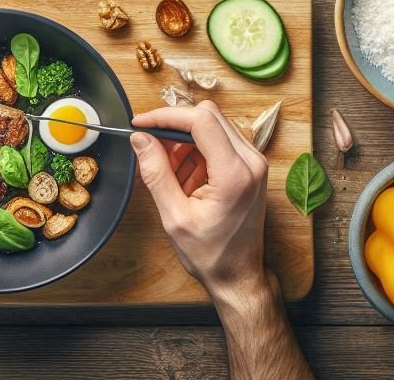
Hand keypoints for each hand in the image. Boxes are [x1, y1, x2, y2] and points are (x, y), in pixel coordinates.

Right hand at [130, 100, 268, 298]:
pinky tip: (185, 175)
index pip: (200, 120)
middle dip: (173, 125)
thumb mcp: (174, 216)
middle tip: (149, 144)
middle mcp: (251, 161)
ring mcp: (254, 162)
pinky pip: (218, 138)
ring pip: (212, 124)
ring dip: (184, 139)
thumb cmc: (210, 254)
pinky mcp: (250, 165)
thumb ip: (155, 172)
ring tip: (170, 171)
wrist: (239, 277)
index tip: (140, 123)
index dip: (166, 116)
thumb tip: (139, 139)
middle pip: (207, 116)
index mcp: (235, 174)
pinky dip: (195, 148)